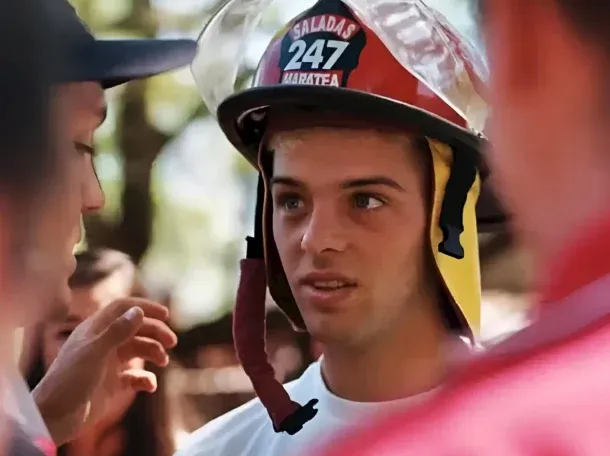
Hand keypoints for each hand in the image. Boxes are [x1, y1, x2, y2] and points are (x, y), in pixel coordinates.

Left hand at [31, 298, 176, 444]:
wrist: (54, 418)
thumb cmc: (69, 381)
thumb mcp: (94, 353)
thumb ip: (117, 331)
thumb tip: (139, 311)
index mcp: (95, 330)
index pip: (123, 308)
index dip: (144, 307)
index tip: (165, 314)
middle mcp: (103, 343)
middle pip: (136, 328)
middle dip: (155, 332)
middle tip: (172, 342)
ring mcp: (108, 364)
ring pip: (138, 350)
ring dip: (154, 352)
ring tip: (163, 361)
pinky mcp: (112, 384)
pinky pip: (135, 377)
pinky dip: (146, 378)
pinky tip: (149, 385)